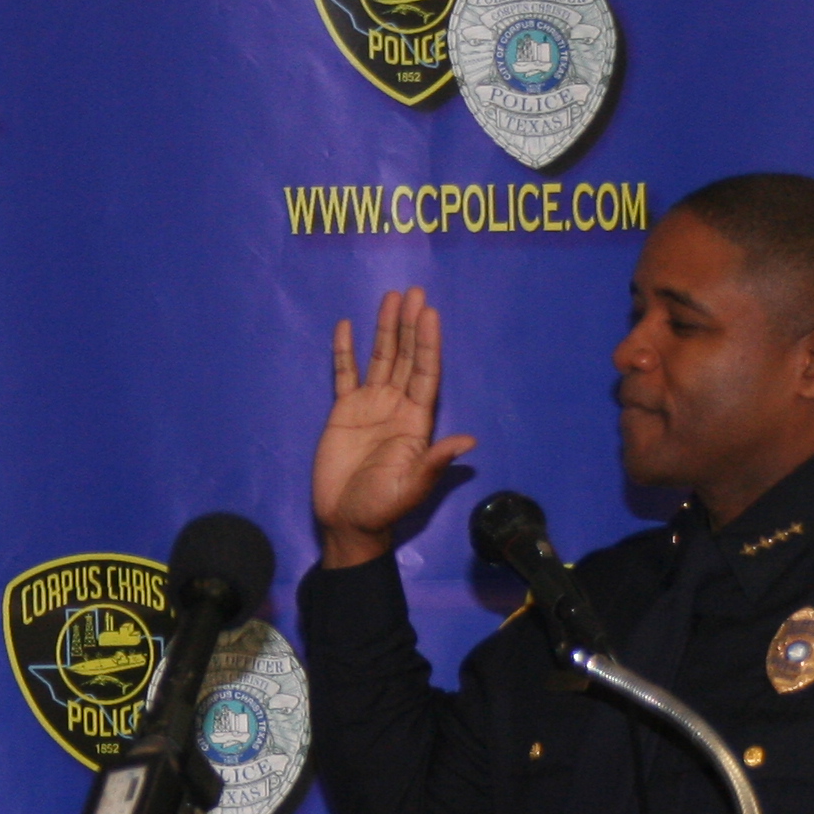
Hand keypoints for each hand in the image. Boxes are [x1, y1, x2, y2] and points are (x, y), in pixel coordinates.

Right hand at [313, 288, 474, 565]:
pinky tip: (348, 326)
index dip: (428, 344)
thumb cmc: (382, 507)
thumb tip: (469, 441)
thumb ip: (435, 460)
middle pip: (405, 358)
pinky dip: (346, 351)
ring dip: (386, 329)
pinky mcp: (344, 410)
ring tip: (390, 298)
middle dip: (410, 326)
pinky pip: (345, 374)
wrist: (346, 521)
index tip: (430, 313)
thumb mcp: (412, 486)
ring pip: (380, 359)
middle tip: (414, 292)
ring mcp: (370, 406)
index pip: (425, 373)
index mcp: (416, 420)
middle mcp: (397, 406)